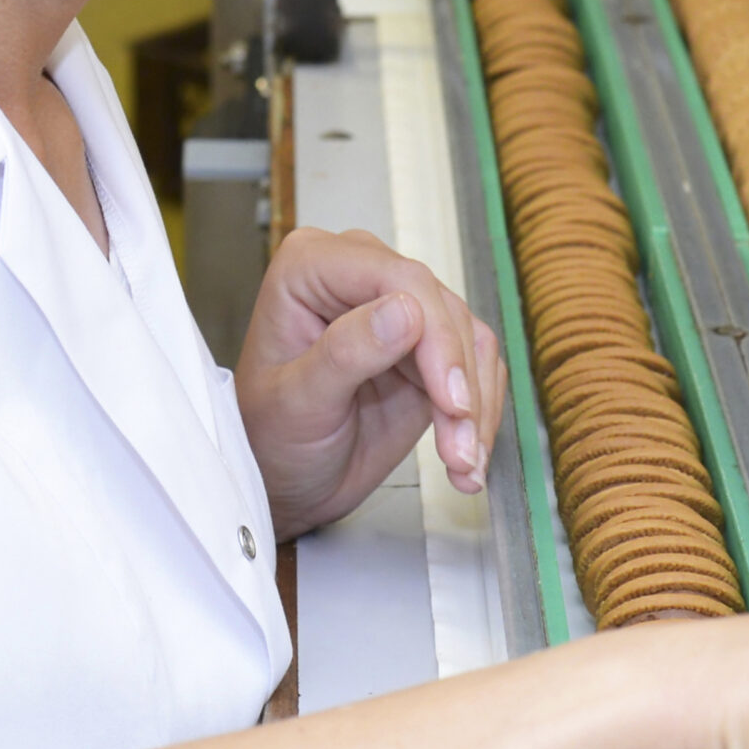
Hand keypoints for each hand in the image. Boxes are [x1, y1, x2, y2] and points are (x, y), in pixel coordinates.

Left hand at [233, 226, 505, 540]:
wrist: (284, 480)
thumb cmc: (270, 437)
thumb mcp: (297, 402)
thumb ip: (345, 353)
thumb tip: (405, 313)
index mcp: (312, 268)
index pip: (398, 278)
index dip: (435, 336)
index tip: (450, 398)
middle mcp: (359, 278)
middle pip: (441, 307)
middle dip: (458, 382)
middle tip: (460, 446)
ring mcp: (397, 310)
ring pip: (467, 338)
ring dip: (474, 406)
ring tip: (462, 462)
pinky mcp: (426, 348)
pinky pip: (474, 365)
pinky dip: (479, 412)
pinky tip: (465, 457)